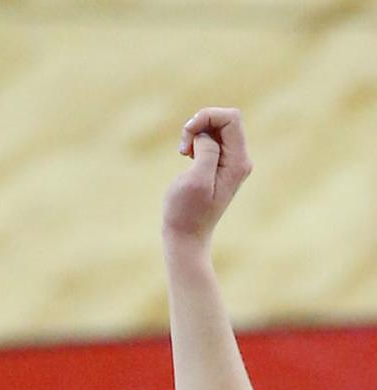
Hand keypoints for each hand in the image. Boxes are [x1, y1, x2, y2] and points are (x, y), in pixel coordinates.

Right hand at [163, 106, 252, 250]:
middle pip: (226, 120)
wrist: (187, 237)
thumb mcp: (195, 181)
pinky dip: (197, 142)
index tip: (187, 135)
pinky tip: (188, 156)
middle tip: (183, 147)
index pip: (231, 118)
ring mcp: (231, 162)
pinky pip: (212, 140)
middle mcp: (240, 159)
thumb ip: (206, 151)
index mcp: (238, 161)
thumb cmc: (186, 213)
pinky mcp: (220, 166)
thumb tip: (206, 135)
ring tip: (184, 153)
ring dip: (197, 133)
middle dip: (201, 125)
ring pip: (217, 128)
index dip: (207, 117)